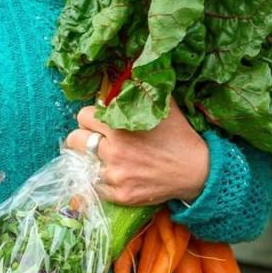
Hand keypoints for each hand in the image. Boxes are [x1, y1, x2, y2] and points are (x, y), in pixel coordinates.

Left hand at [64, 100, 209, 205]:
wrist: (197, 171)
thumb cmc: (179, 135)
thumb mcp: (163, 106)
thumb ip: (140, 92)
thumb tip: (125, 77)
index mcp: (120, 127)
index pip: (84, 116)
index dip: (90, 117)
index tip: (98, 121)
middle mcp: (114, 151)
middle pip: (75, 140)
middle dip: (82, 136)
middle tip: (93, 139)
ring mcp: (115, 176)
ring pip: (82, 165)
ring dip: (90, 160)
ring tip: (101, 157)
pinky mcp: (120, 195)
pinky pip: (95, 186)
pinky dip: (100, 180)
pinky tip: (112, 174)